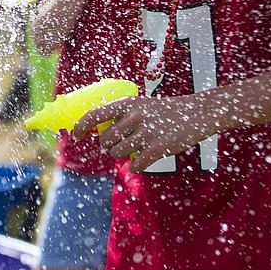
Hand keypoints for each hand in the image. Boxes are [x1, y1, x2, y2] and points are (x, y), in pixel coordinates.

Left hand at [73, 94, 211, 173]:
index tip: (76, 136)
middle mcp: (135, 116)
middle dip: (109, 146)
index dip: (81, 127)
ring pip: (118, 154)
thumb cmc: (163, 112)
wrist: (195, 113)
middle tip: (120, 145)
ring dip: (123, 156)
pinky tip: (144, 159)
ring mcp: (147, 132)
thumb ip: (120, 115)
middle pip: (106, 141)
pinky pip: (135, 165)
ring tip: (135, 149)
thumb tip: (97, 131)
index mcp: (127, 103)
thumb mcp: (140, 105)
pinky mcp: (158, 147)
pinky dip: (136, 166)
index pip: (95, 114)